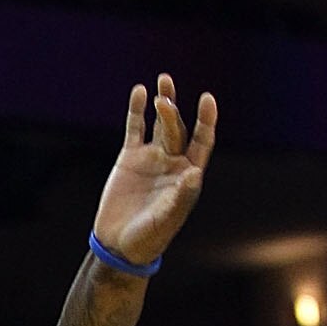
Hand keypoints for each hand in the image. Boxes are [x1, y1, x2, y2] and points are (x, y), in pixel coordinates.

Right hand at [90, 75, 216, 268]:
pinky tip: (139, 92)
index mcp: (187, 175)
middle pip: (178, 128)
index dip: (206, 120)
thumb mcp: (166, 219)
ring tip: (164, 80)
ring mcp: (151, 158)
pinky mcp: (129, 159)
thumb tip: (194, 172)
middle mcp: (172, 162)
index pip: (202, 141)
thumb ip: (180, 196)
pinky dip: (136, 111)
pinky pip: (135, 129)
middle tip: (163, 100)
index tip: (207, 100)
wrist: (119, 245)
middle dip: (172, 112)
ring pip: (160, 124)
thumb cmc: (149, 237)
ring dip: (163, 102)